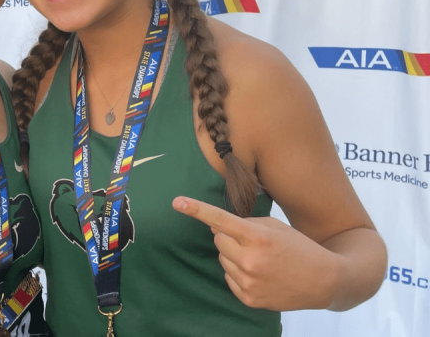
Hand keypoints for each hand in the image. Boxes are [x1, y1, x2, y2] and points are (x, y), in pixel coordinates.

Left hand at [172, 197, 340, 310]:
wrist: (325, 281)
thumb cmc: (299, 247)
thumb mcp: (275, 227)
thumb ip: (245, 223)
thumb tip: (215, 226)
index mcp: (258, 237)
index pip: (220, 220)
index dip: (196, 209)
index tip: (176, 202)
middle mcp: (250, 260)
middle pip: (217, 239)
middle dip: (228, 236)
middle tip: (250, 240)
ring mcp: (248, 282)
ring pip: (222, 258)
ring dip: (233, 255)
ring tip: (260, 258)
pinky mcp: (248, 298)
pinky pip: (228, 277)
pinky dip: (238, 272)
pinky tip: (260, 273)